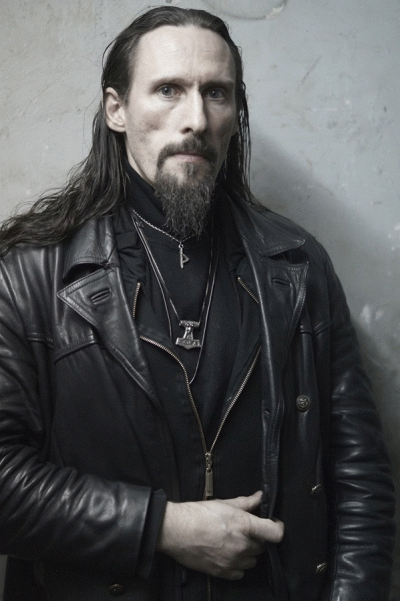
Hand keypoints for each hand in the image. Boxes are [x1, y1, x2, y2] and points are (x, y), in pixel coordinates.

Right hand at [157, 491, 283, 579]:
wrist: (176, 530)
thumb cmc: (198, 514)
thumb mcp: (224, 503)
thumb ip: (246, 502)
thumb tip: (260, 497)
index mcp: (244, 525)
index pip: (275, 533)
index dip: (278, 527)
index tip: (274, 524)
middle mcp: (242, 545)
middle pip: (262, 546)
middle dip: (257, 538)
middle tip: (244, 530)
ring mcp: (233, 561)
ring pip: (253, 560)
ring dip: (248, 552)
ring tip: (234, 542)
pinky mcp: (223, 572)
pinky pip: (240, 572)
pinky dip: (238, 565)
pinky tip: (228, 554)